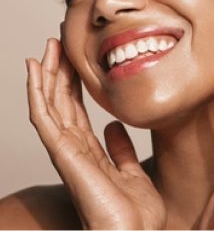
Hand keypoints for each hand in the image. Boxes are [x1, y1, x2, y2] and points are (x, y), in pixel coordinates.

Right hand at [26, 39, 165, 230]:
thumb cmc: (133, 213)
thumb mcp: (131, 171)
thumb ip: (120, 149)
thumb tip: (113, 126)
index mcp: (89, 150)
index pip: (76, 109)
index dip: (73, 84)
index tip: (75, 60)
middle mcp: (73, 147)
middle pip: (61, 102)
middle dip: (59, 72)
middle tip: (58, 44)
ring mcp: (65, 150)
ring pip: (50, 103)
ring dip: (47, 74)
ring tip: (47, 48)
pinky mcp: (63, 153)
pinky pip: (44, 116)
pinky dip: (37, 92)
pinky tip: (35, 69)